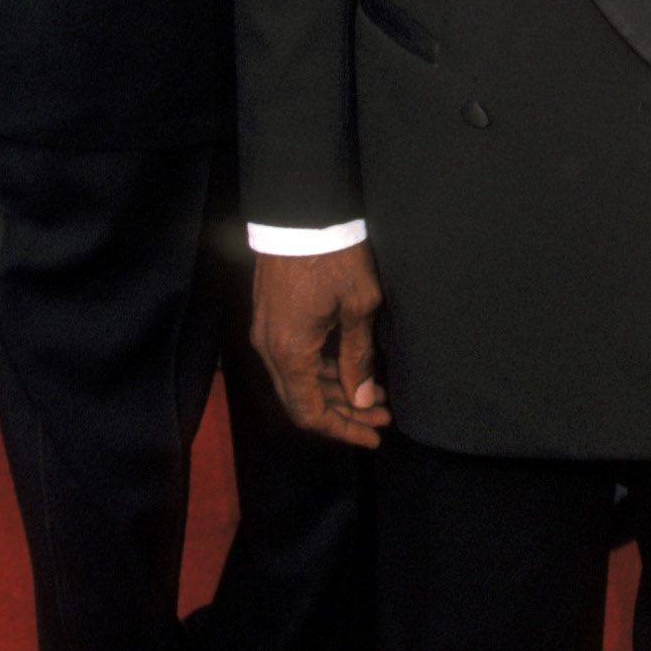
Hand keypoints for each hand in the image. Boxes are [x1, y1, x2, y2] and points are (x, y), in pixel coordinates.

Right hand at [252, 247, 391, 447]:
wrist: (300, 213)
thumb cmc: (334, 256)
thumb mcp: (359, 306)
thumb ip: (358, 357)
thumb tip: (362, 398)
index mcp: (290, 352)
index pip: (309, 413)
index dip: (342, 430)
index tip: (373, 436)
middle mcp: (270, 348)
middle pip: (303, 400)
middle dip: (345, 414)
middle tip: (383, 417)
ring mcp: (267, 332)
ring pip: (298, 380)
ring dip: (335, 392)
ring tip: (376, 396)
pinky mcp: (272, 317)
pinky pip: (294, 358)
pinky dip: (322, 370)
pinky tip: (351, 369)